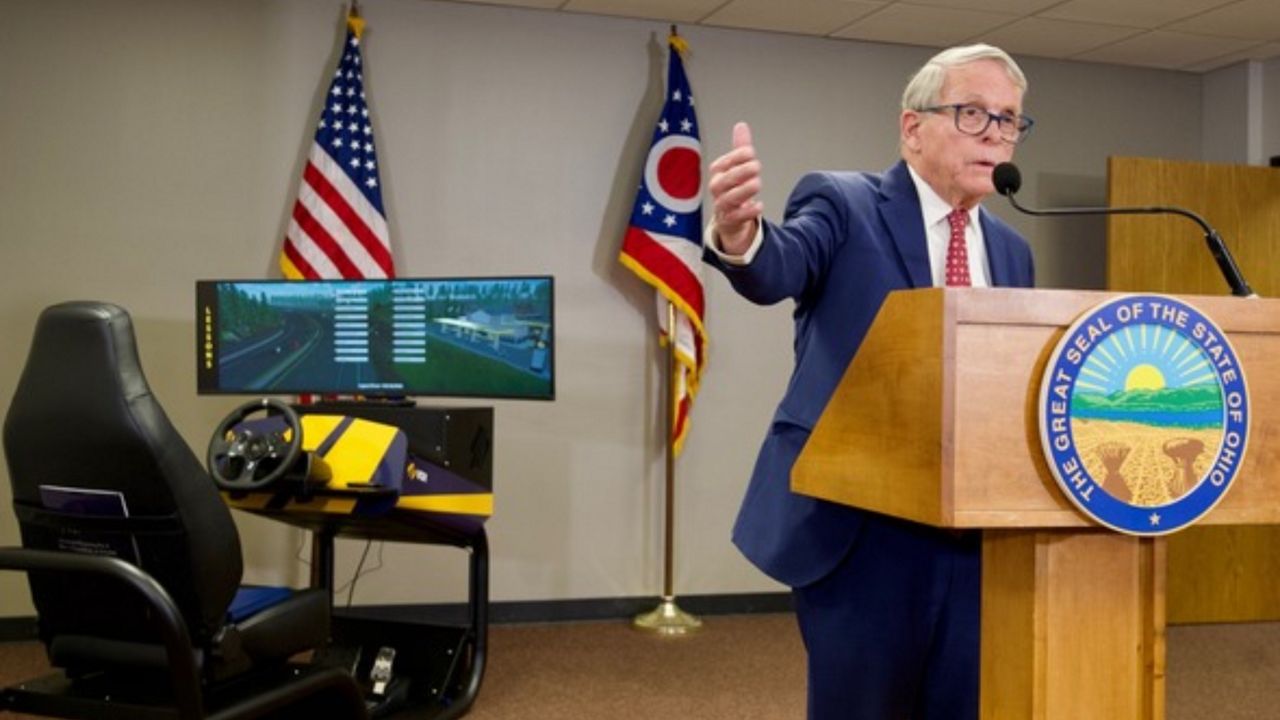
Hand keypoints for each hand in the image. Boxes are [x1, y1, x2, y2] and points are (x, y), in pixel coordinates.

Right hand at [708, 122, 763, 255]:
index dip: (736, 157)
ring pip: (728, 199)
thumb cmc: (733, 189)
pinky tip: (759, 205)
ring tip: (757, 183)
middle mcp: (717, 189)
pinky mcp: (729, 221)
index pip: (723, 163)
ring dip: (743, 190)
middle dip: (740, 172)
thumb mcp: (737, 168)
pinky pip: (736, 217)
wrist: (730, 219)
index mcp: (718, 173)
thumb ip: (740, 149)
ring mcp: (722, 206)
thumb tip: (741, 125)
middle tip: (756, 166)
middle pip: (724, 181)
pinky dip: (748, 212)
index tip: (750, 152)